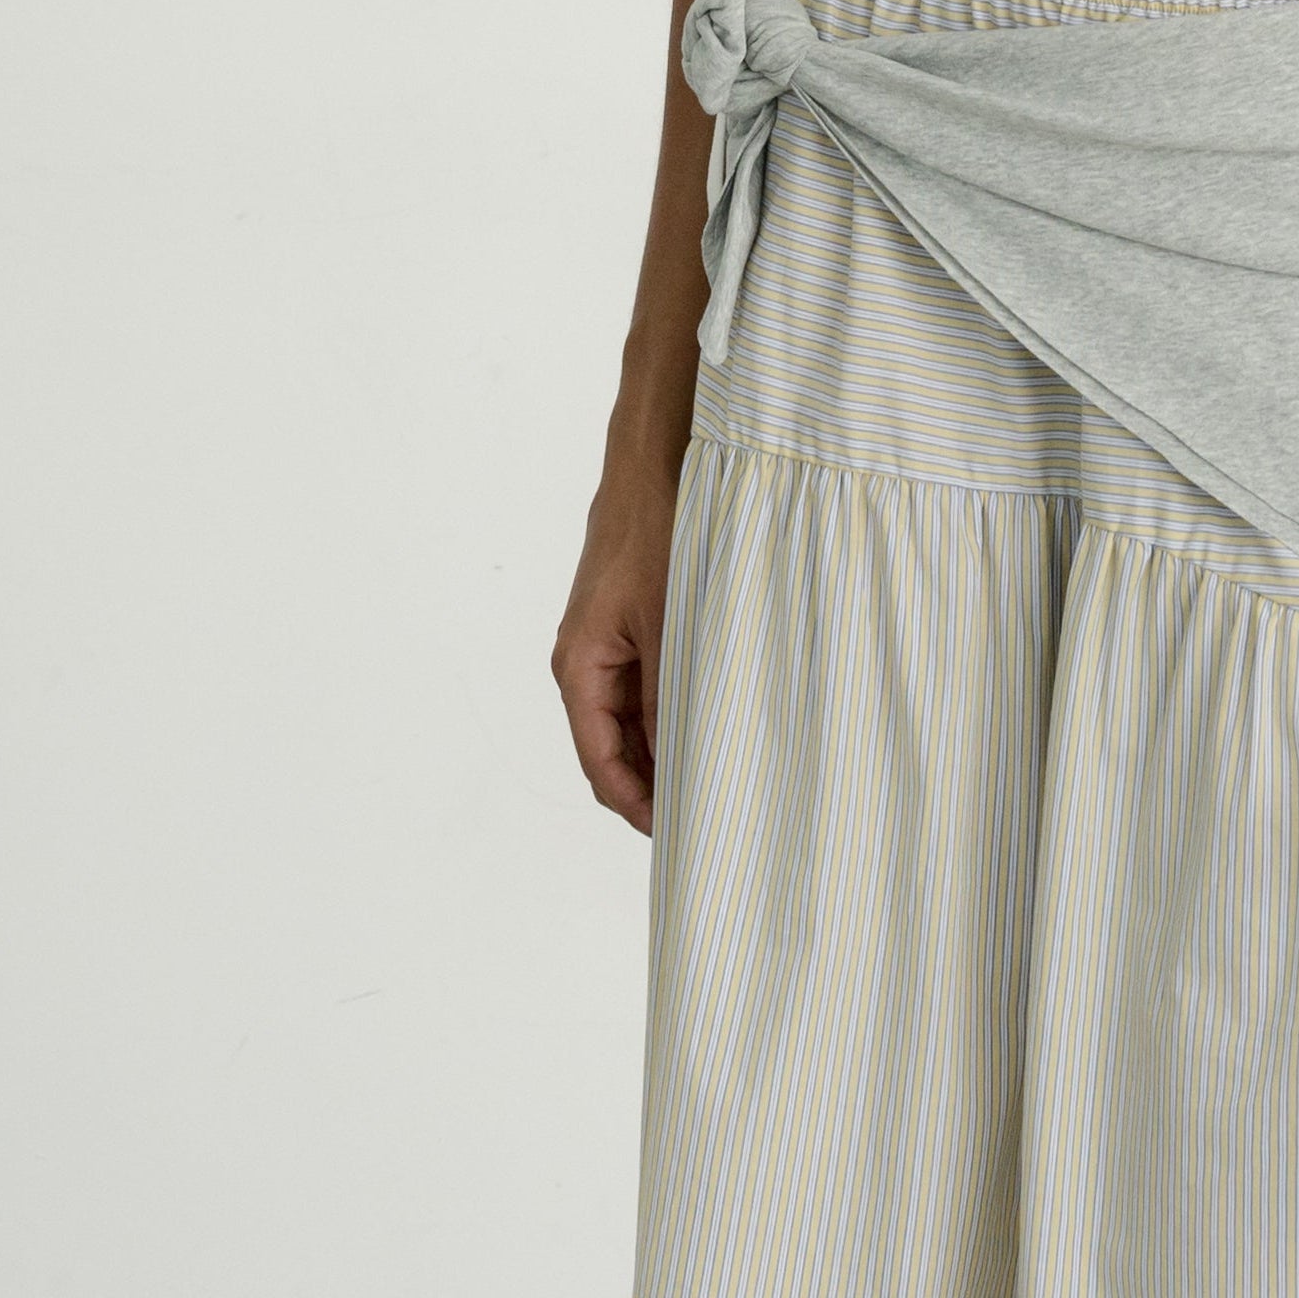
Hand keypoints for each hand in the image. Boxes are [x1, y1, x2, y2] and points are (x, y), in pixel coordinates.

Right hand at [553, 454, 677, 828]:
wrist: (656, 464)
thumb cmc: (658, 533)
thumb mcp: (672, 626)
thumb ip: (672, 699)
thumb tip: (682, 768)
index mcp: (579, 667)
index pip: (600, 762)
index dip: (637, 806)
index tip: (680, 833)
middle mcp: (585, 664)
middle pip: (613, 751)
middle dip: (655, 787)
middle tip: (710, 815)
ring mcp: (607, 648)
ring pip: (632, 724)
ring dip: (667, 752)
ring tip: (719, 778)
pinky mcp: (631, 630)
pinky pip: (647, 691)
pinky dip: (673, 716)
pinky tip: (714, 727)